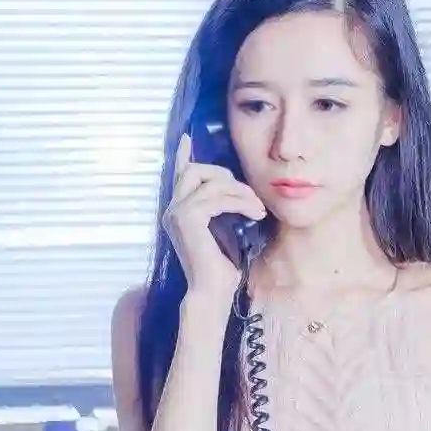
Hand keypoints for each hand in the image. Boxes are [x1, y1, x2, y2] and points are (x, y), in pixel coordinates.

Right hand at [162, 131, 265, 311]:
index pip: (179, 175)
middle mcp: (172, 209)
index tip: (186, 137)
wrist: (212, 293)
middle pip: (197, 170)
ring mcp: (177, 213)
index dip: (182, 155)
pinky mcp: (187, 218)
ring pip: (211, 182)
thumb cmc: (221, 268)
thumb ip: (222, 208)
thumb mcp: (224, 230)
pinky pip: (217, 197)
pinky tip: (253, 213)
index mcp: (178, 212)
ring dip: (240, 192)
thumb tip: (237, 188)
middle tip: (250, 196)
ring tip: (258, 209)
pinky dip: (239, 202)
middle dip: (226, 176)